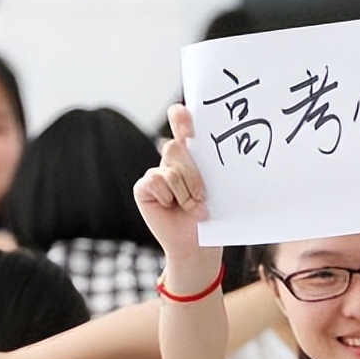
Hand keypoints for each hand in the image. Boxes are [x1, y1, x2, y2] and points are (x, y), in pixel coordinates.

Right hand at [133, 104, 216, 263]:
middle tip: (203, 195)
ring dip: (186, 191)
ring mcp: (157, 172)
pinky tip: (170, 208)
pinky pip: (156, 181)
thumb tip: (199, 146)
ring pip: (170, 167)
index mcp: (192, 153)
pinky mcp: (144, 187)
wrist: (198, 244)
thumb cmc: (212, 214)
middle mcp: (172, 159)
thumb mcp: (215, 185)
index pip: (182, 124)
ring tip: (194, 208)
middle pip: (177, 147)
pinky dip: (168, 197)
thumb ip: (206, 164)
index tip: (186, 115)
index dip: (181, 117)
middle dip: (193, 173)